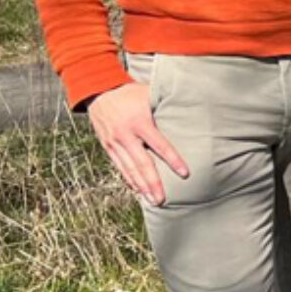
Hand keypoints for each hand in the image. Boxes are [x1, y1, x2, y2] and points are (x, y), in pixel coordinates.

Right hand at [87, 80, 187, 206]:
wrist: (98, 92)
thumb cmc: (130, 93)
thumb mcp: (148, 94)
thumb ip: (165, 104)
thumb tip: (192, 107)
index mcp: (139, 121)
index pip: (159, 144)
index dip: (173, 159)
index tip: (185, 173)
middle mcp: (125, 135)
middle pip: (142, 163)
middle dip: (153, 183)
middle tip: (163, 199)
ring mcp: (114, 142)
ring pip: (129, 169)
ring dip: (141, 186)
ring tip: (153, 200)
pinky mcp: (107, 146)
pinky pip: (119, 166)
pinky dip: (129, 179)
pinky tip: (138, 190)